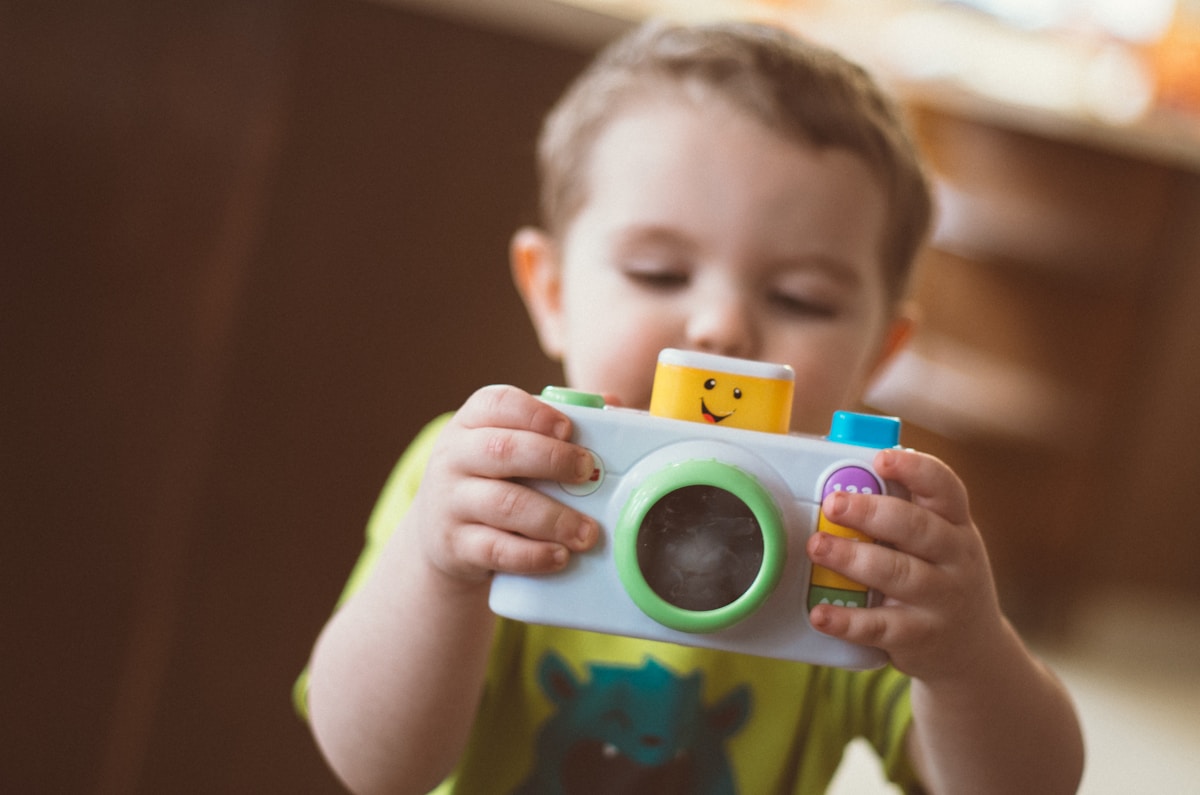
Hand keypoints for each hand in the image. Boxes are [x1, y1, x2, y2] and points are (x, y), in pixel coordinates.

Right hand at [408, 385, 599, 584]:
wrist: (442, 530)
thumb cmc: (495, 476)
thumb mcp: (512, 444)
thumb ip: (556, 425)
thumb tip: (613, 403)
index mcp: (472, 422)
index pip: (497, 404)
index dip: (535, 413)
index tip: (568, 428)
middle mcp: (455, 456)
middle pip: (502, 451)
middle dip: (552, 460)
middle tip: (587, 473)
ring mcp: (451, 501)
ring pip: (503, 504)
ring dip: (553, 518)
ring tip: (587, 532)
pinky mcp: (454, 544)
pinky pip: (495, 549)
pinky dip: (532, 554)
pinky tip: (559, 556)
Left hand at [805, 448, 1005, 680]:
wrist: (974, 652)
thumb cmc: (942, 578)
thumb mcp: (940, 542)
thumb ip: (904, 512)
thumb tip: (844, 477)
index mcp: (956, 525)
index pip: (944, 488)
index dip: (915, 470)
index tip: (882, 459)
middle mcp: (956, 559)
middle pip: (916, 528)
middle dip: (871, 512)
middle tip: (833, 503)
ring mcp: (941, 600)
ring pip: (897, 574)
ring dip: (853, 558)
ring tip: (816, 546)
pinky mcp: (918, 637)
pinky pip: (880, 627)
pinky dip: (848, 621)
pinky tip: (820, 612)